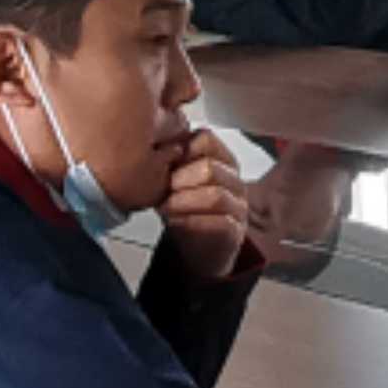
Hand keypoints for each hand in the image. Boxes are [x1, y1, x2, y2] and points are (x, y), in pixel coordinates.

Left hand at [155, 129, 257, 280]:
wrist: (198, 248)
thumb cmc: (185, 209)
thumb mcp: (175, 181)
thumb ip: (169, 163)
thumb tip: (149, 150)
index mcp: (221, 160)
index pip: (206, 139)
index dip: (180, 149)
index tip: (163, 163)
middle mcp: (234, 180)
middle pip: (210, 167)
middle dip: (179, 178)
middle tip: (160, 189)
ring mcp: (238, 206)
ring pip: (215, 195)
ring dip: (183, 201)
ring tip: (165, 206)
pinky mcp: (236, 232)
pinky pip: (220, 222)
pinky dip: (192, 221)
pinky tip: (175, 221)